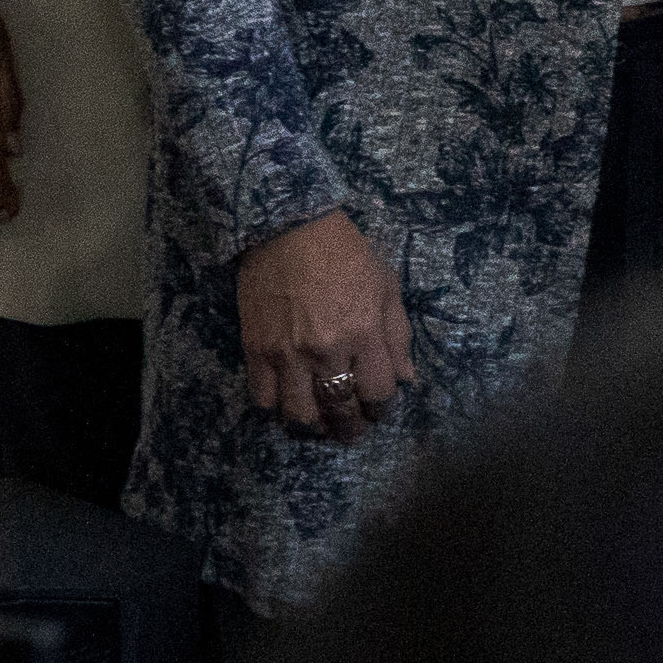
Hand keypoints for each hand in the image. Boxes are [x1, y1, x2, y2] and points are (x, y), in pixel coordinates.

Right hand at [237, 208, 412, 442]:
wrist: (288, 230)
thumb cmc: (346, 253)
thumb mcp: (387, 286)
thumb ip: (398, 335)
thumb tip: (407, 378)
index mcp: (364, 333)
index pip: (378, 391)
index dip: (383, 408)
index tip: (381, 410)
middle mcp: (327, 350)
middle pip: (340, 409)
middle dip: (350, 428)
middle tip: (352, 431)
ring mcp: (287, 354)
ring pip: (299, 414)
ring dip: (314, 427)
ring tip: (321, 425)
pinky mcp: (255, 351)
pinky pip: (263, 398)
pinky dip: (276, 409)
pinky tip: (287, 405)